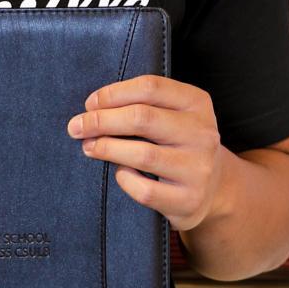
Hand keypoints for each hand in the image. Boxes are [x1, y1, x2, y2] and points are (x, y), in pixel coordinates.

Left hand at [67, 75, 227, 230]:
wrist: (212, 188)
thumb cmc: (179, 144)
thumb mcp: (172, 115)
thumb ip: (141, 105)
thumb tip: (93, 108)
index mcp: (197, 103)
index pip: (150, 87)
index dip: (113, 93)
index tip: (90, 104)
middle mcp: (202, 133)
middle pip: (142, 118)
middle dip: (101, 121)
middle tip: (76, 126)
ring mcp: (198, 168)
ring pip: (142, 154)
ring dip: (106, 148)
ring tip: (88, 147)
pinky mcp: (188, 200)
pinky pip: (145, 190)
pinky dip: (125, 179)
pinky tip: (119, 173)